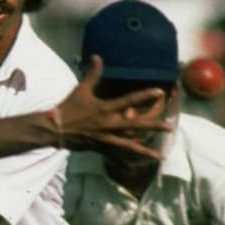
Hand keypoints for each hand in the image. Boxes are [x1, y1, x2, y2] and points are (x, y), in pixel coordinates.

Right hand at [53, 56, 169, 158]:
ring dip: (145, 151)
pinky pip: (115, 155)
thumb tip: (97, 56)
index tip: (159, 92)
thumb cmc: (69, 107)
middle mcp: (108, 124)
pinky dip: (124, 162)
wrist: (55, 128)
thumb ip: (92, 74)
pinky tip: (134, 168)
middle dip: (153, 126)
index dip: (145, 95)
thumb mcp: (81, 89)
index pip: (129, 100)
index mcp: (105, 108)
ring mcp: (105, 138)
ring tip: (159, 155)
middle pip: (135, 126)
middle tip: (169, 127)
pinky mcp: (100, 147)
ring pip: (129, 145)